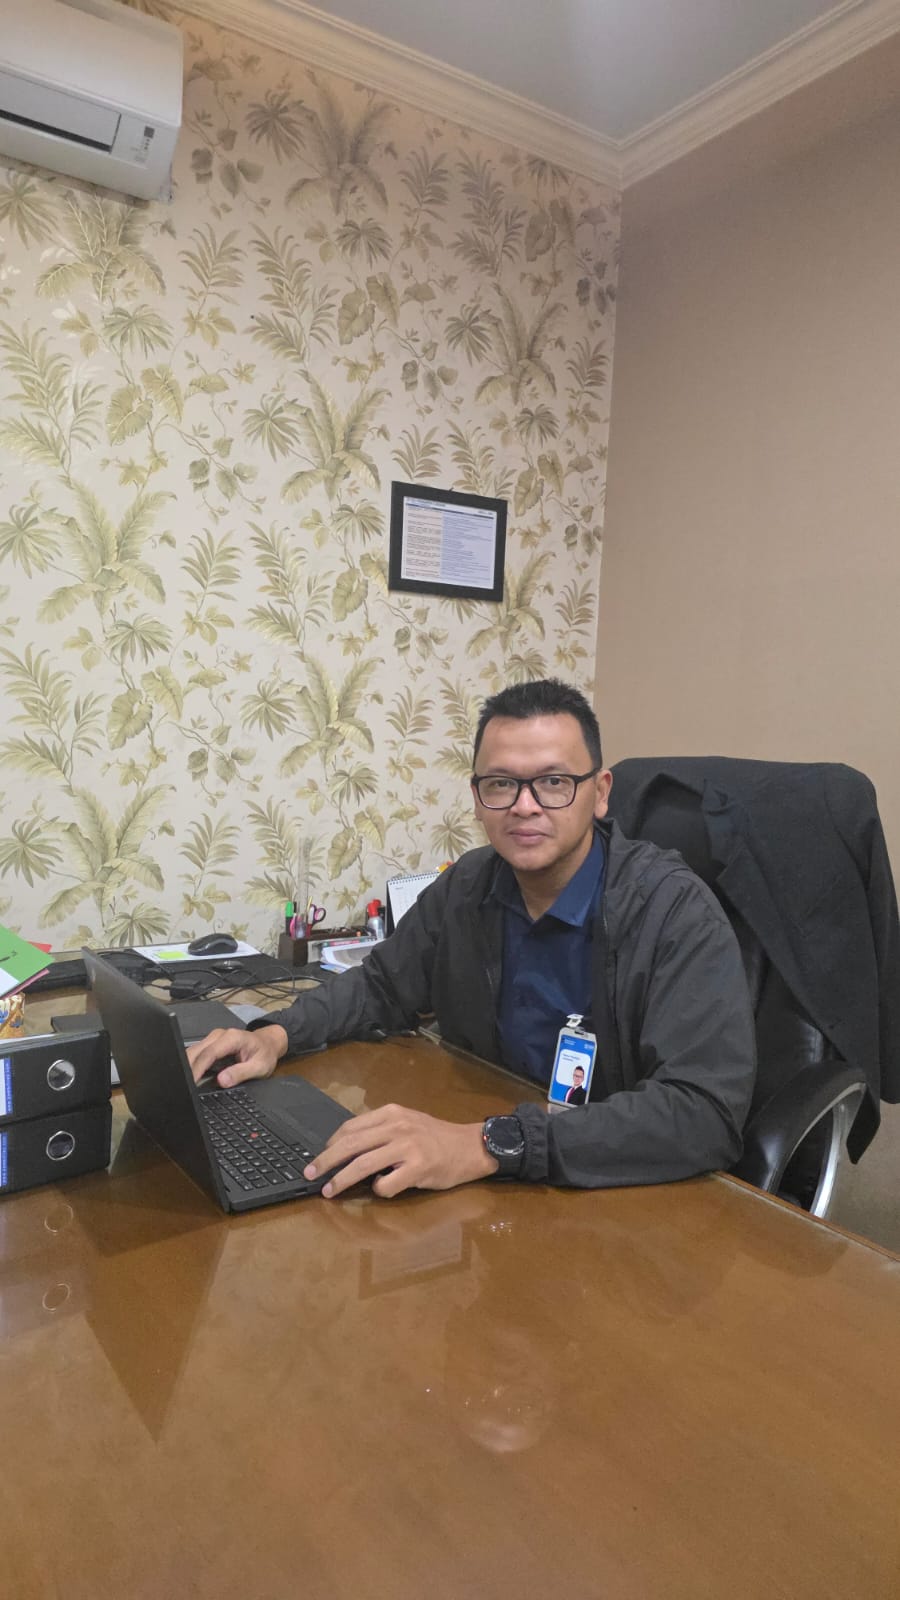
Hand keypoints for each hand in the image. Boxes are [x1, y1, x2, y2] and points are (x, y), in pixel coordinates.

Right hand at [186, 1024, 287, 1086]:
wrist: (268, 1043)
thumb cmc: (265, 1053)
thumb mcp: (259, 1067)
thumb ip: (241, 1073)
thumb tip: (222, 1080)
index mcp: (233, 1038)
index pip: (209, 1053)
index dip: (198, 1069)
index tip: (190, 1082)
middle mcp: (221, 1035)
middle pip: (197, 1051)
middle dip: (187, 1068)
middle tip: (182, 1086)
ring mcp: (214, 1038)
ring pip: (194, 1051)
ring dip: (187, 1066)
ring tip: (183, 1084)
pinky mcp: (211, 1044)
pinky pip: (197, 1054)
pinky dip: (191, 1065)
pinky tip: (189, 1077)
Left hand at [304, 1104, 498, 1198]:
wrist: (471, 1146)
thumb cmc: (437, 1137)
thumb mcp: (407, 1123)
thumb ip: (381, 1132)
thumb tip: (348, 1149)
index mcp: (391, 1113)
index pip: (351, 1127)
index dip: (330, 1144)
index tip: (319, 1156)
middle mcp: (397, 1127)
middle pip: (350, 1144)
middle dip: (325, 1161)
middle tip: (310, 1173)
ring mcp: (408, 1147)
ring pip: (363, 1164)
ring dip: (341, 1179)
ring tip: (329, 1190)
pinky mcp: (418, 1168)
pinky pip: (387, 1184)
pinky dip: (378, 1191)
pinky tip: (383, 1190)